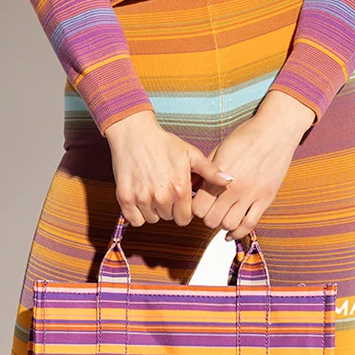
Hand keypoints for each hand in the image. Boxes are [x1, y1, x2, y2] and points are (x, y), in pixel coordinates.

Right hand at [105, 110, 233, 225]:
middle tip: (165, 190)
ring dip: (153, 210)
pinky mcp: (125, 198)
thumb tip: (230, 181)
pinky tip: (141, 197)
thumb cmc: (163, 143)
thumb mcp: (191, 154)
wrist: (134, 134)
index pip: (185, 218)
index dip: (183, 210)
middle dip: (169, 208)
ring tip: (153, 190)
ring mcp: (142, 198)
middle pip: (169, 218)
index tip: (179, 198)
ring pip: (152, 219)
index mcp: (180, 189)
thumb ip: (210, 171)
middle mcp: (162, 197)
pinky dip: (137, 213)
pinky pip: (135, 220)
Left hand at [190, 90, 316, 240]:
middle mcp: (234, 189)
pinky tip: (232, 232)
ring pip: (229, 225)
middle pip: (211, 220)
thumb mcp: (219, 150)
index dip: (196, 208)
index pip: (198, 208)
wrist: (275, 131)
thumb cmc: (246, 137)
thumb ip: (205, 172)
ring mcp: (251, 196)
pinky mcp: (266, 199)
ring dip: (222, 224)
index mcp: (219, 176)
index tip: (200, 204)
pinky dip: (239, 232)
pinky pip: (250, 224)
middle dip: (208, 218)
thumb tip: (192, 187)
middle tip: (210, 211)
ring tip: (222, 216)